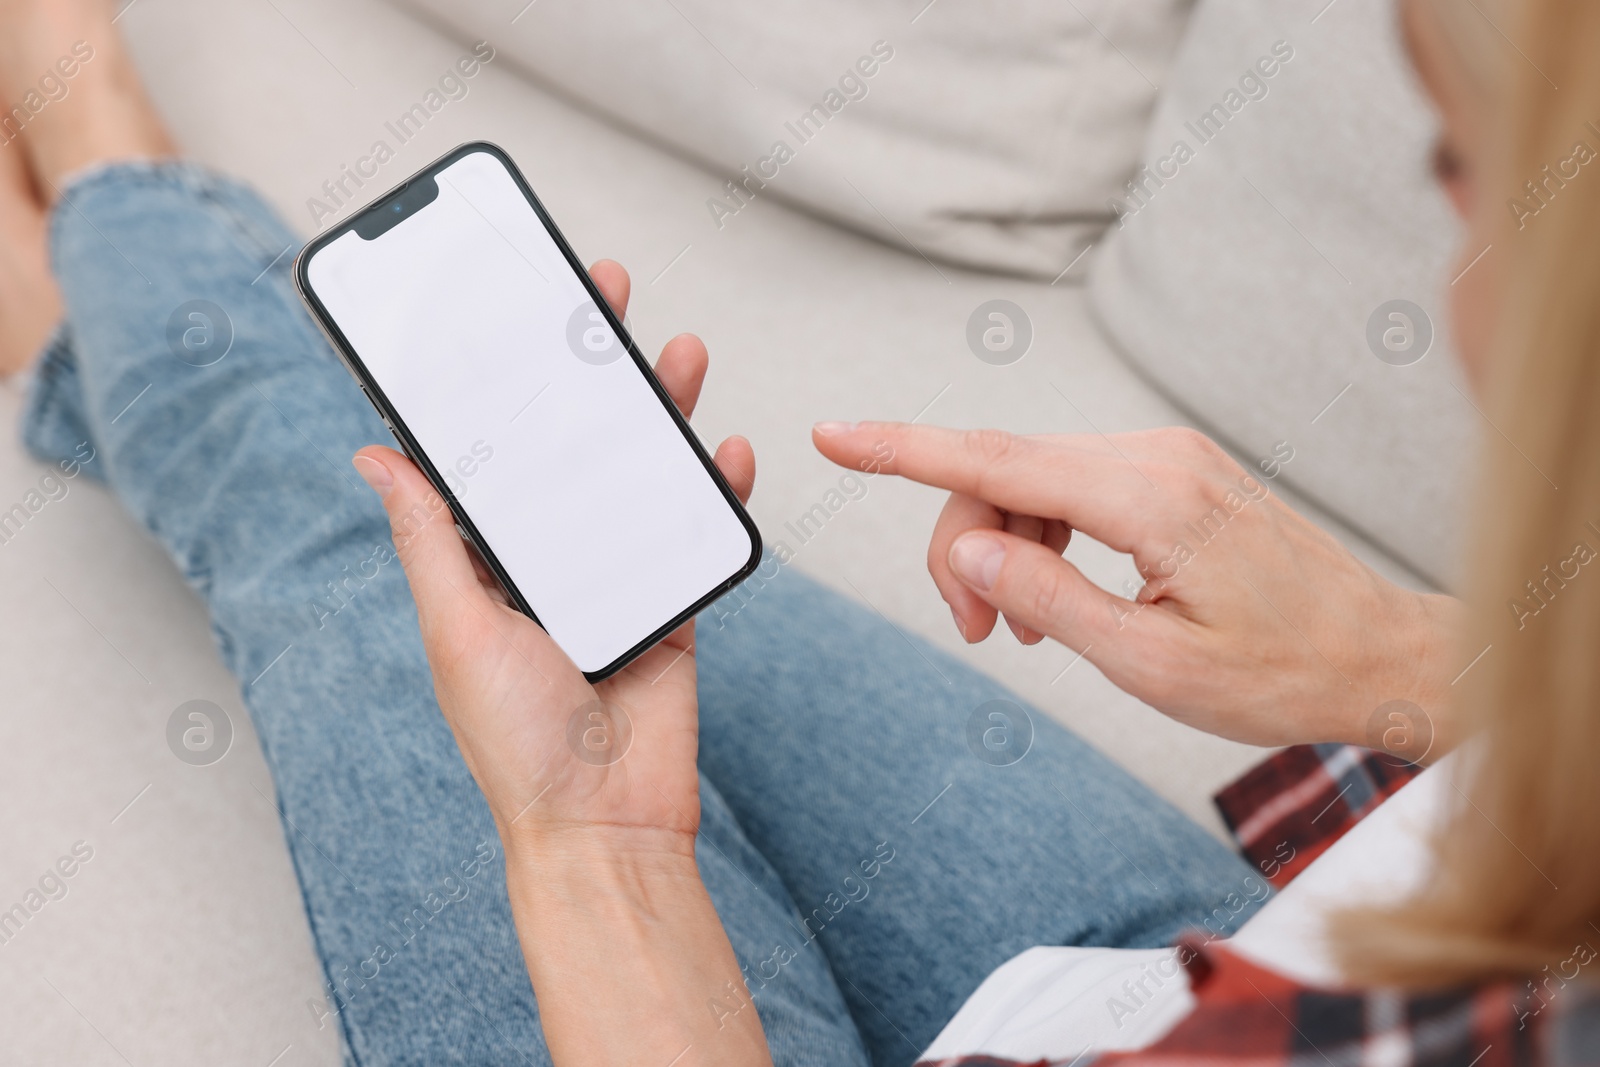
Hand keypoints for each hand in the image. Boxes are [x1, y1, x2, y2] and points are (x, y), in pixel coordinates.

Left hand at [353, 260, 756, 857]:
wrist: (603, 822)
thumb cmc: (514, 740)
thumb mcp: (455, 629)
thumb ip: (431, 540)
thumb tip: (376, 457)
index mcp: (489, 558)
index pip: (498, 447)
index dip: (509, 377)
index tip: (518, 310)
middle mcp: (552, 555)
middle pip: (576, 440)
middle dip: (593, 367)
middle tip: (605, 294)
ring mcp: (617, 572)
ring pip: (642, 471)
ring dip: (661, 410)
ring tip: (678, 351)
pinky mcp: (672, 597)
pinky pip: (697, 528)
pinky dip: (716, 488)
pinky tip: (727, 449)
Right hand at [813, 422, 1460, 754]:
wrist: (1376, 656)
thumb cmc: (1280, 672)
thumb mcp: (1151, 664)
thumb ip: (1047, 599)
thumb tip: (965, 552)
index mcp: (1149, 498)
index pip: (996, 461)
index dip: (904, 449)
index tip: (833, 435)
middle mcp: (1154, 456)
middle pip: (1004, 472)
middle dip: (962, 546)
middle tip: (976, 639)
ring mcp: (1166, 456)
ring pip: (1033, 479)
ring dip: (1003, 547)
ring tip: (1017, 632)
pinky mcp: (1173, 472)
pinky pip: (1073, 485)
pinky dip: (1043, 536)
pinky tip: (1053, 598)